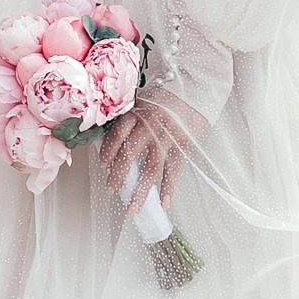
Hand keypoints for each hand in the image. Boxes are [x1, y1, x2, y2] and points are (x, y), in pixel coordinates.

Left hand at [99, 92, 190, 213]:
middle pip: (129, 155)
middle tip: (110, 190)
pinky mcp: (182, 146)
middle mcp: (149, 126)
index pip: (117, 135)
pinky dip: (168, 188)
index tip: (103, 165)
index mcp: (136, 113)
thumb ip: (128, 121)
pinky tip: (163, 203)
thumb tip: (110, 145)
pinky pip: (173, 171)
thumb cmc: (165, 98)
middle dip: (118, 176)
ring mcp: (166, 138)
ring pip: (150, 169)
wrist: (195, 89)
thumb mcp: (142, 102)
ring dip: (140, 192)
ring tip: (132, 209)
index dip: (108, 151)